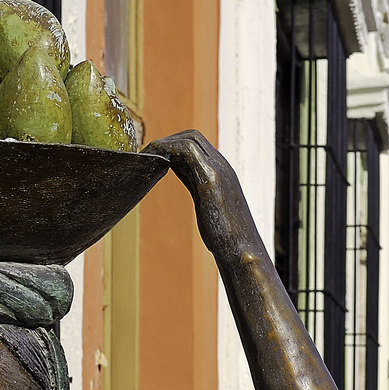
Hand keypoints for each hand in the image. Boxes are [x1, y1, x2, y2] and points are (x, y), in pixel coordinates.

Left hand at [142, 130, 256, 256]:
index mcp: (222, 172)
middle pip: (192, 137)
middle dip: (167, 142)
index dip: (173, 147)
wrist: (242, 252)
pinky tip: (154, 163)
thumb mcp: (211, 207)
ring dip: (164, 144)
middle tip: (146, 157)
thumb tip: (194, 191)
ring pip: (189, 139)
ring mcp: (218, 170)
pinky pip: (187, 150)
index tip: (154, 159)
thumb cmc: (227, 239)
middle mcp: (222, 166)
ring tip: (146, 157)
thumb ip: (201, 192)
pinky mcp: (211, 179)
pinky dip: (167, 150)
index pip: (197, 145)